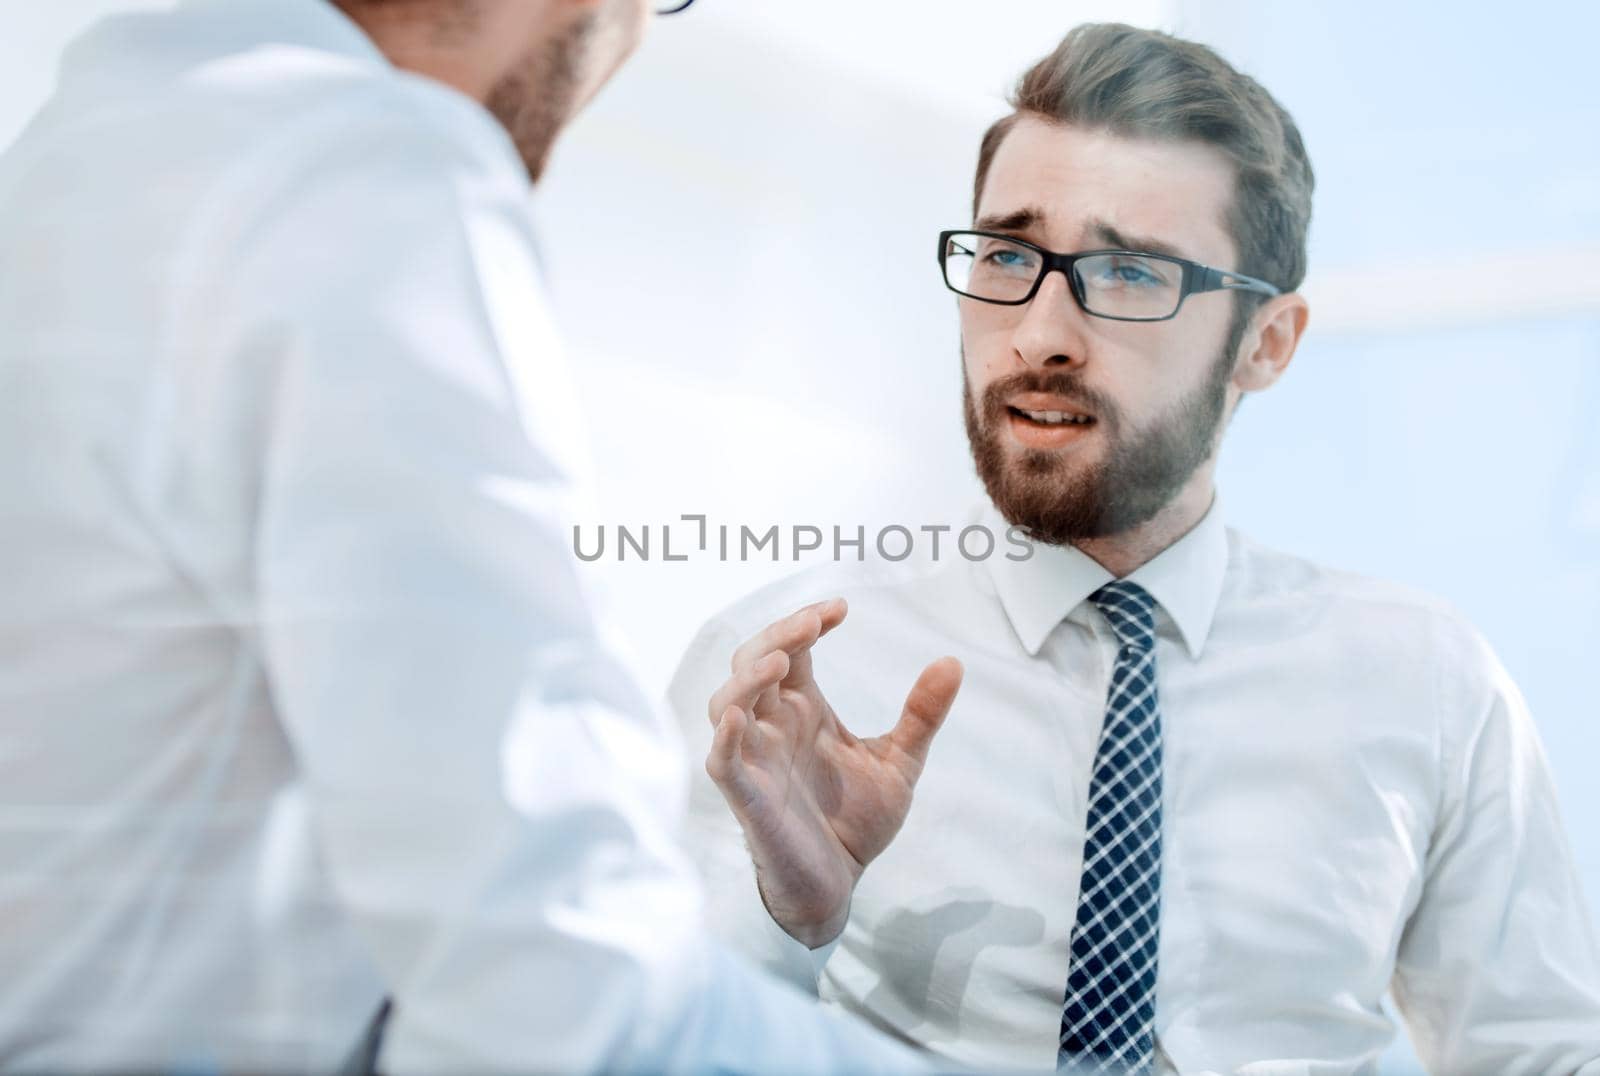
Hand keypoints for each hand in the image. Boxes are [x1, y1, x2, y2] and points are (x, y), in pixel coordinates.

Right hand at [705, 598, 962, 947]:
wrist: (840, 886)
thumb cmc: (855, 823)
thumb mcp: (899, 763)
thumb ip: (921, 715)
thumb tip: (953, 662)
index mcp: (801, 709)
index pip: (790, 648)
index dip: (807, 622)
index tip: (841, 608)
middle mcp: (772, 725)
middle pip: (752, 661)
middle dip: (776, 635)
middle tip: (814, 622)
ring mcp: (755, 758)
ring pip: (725, 702)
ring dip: (747, 678)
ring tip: (781, 663)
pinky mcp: (747, 796)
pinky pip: (721, 761)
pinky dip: (723, 737)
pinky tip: (738, 719)